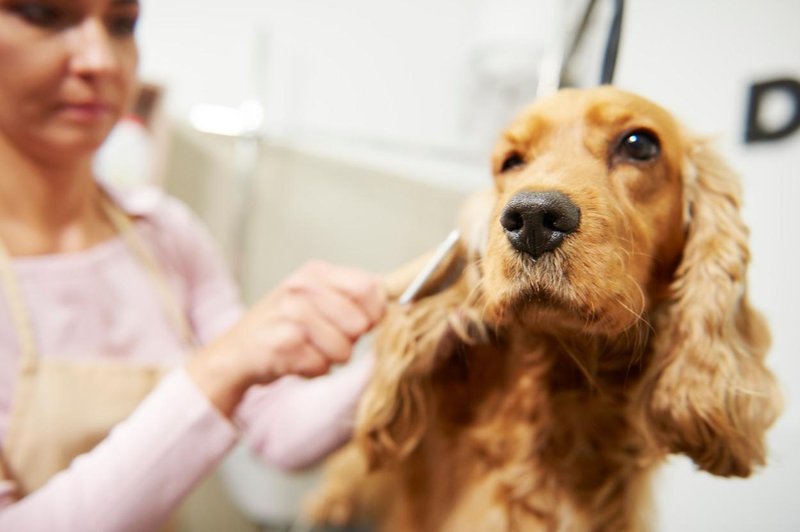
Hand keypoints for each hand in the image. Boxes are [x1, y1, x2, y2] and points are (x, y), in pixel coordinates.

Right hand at [187, 261, 384, 415]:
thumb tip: (402, 299)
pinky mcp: (279, 343)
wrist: (233, 355)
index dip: (375, 313)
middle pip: (360, 323)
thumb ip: (355, 297)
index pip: (369, 288)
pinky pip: (321, 366)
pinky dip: (312, 371)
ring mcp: (287, 313)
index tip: (364, 325)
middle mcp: (300, 287)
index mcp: (315, 272)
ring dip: (329, 359)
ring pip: (343, 349)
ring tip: (306, 350)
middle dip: (349, 341)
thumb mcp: (317, 301)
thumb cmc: (284, 329)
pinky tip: (293, 362)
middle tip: (324, 340)